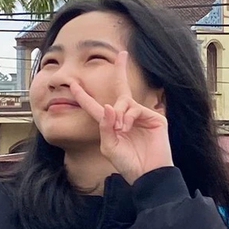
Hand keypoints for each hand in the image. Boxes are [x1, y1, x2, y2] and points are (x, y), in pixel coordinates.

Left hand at [73, 50, 173, 180]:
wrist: (148, 174)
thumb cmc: (128, 164)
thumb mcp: (109, 147)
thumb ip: (105, 127)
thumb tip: (107, 106)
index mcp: (111, 125)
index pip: (95, 106)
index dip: (83, 95)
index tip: (74, 83)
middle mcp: (126, 117)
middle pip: (121, 88)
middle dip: (121, 70)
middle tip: (122, 53)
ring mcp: (141, 116)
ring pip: (124, 101)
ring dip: (118, 114)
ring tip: (121, 129)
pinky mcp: (155, 118)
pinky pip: (135, 108)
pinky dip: (128, 117)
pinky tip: (127, 128)